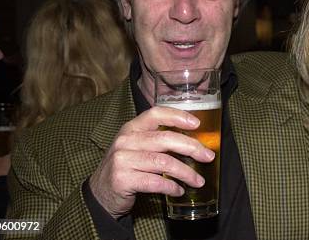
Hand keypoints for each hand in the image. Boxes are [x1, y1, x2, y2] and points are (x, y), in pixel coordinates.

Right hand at [89, 106, 215, 218]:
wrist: (100, 193)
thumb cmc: (126, 167)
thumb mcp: (136, 147)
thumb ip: (157, 140)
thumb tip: (194, 141)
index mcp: (131, 128)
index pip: (156, 114)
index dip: (178, 116)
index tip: (197, 124)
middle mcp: (125, 140)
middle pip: (165, 139)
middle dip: (192, 148)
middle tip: (208, 157)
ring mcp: (122, 160)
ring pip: (164, 163)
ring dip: (186, 173)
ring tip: (198, 181)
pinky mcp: (122, 180)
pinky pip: (155, 183)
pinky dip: (172, 187)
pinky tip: (179, 190)